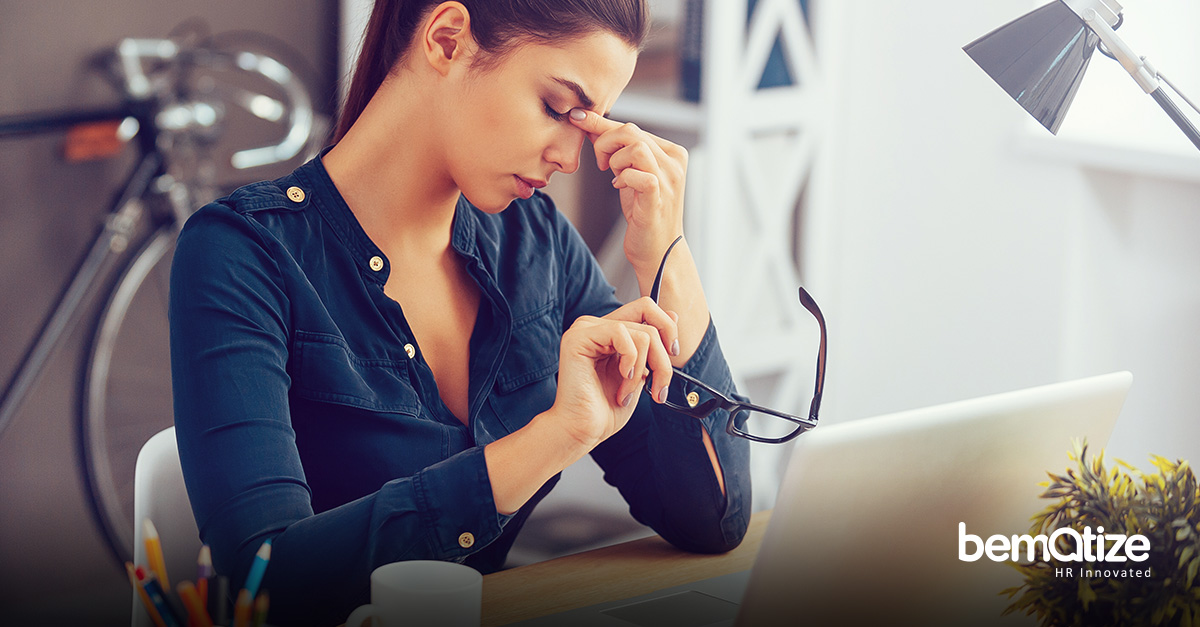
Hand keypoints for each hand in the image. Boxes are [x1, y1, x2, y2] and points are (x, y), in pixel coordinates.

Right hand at [549, 298, 677, 448]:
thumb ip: (652, 346)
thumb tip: (673, 316)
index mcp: (610, 333)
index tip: (672, 354)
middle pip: (649, 316)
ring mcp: (586, 329)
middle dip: (663, 355)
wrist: (583, 430)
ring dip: (644, 368)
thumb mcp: (641, 374)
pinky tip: (621, 378)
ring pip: (641, 331)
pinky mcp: (578, 337)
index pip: (646, 308)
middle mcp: (596, 326)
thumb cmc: (605, 409)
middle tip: (659, 383)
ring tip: (629, 391)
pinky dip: (630, 361)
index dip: (667, 328)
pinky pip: (620, 333)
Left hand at [569, 108, 687, 273]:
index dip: (602, 124)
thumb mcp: (630, 174)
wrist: (658, 250)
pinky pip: (637, 173)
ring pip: (635, 147)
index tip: (578, 118)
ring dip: (615, 160)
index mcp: (671, 152)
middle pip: (632, 132)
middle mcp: (675, 162)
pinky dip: (622, 177)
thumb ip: (617, 150)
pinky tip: (620, 186)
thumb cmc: (644, 211)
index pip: (633, 127)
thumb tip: (591, 125)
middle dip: (605, 143)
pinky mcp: (659, 196)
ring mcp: (669, 179)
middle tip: (601, 164)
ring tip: (614, 176)